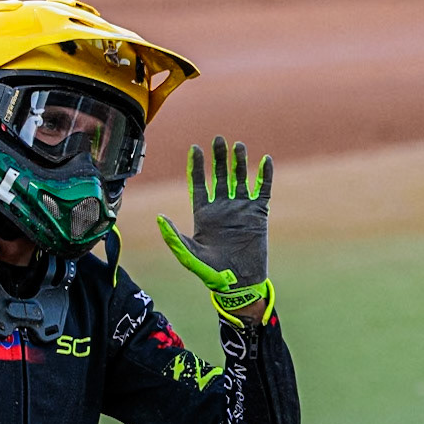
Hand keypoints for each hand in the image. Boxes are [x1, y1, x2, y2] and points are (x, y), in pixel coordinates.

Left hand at [157, 136, 273, 319]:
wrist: (239, 284)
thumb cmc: (212, 274)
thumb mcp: (189, 255)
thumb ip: (174, 237)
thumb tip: (159, 218)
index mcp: (204, 214)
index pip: (199, 184)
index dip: (196, 166)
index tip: (195, 148)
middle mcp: (222, 208)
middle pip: (219, 176)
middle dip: (219, 158)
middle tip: (218, 139)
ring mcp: (241, 209)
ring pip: (240, 179)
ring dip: (239, 162)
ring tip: (238, 146)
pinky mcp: (259, 215)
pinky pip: (263, 190)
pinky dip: (265, 175)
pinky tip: (265, 160)